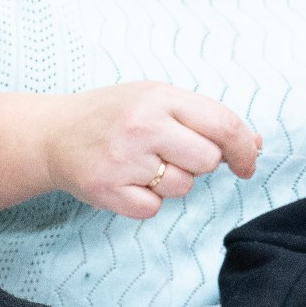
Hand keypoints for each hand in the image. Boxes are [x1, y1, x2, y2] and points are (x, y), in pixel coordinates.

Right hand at [43, 82, 260, 218]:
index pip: (223, 125)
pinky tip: (125, 182)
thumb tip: (254, 145)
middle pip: (206, 161)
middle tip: (169, 155)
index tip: (246, 164)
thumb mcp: (156, 101)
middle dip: (197, 164)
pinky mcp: (105, 189)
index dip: (244, 149)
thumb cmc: (112, 116)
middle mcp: (141, 125)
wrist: (51, 134)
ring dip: (169, 183)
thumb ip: (203, 119)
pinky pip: (153, 208)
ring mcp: (122, 159)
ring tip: (141, 166)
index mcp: (159, 97)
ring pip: (182, 187)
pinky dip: (145, 201)